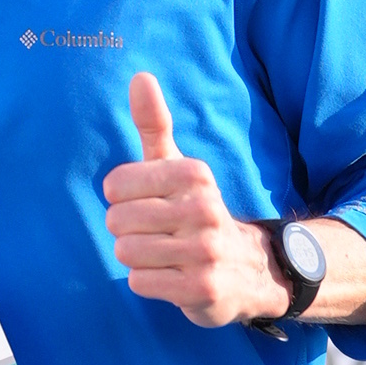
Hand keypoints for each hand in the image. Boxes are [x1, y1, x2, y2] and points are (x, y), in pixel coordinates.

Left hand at [101, 73, 285, 328]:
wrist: (249, 271)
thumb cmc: (197, 214)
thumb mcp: (179, 168)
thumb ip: (155, 124)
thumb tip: (139, 76)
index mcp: (194, 174)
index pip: (116, 185)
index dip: (121, 200)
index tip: (147, 204)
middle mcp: (203, 209)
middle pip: (118, 221)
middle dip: (127, 232)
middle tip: (156, 234)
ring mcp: (204, 251)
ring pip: (127, 252)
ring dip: (137, 258)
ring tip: (164, 255)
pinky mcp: (201, 288)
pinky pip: (140, 281)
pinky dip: (148, 281)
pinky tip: (171, 276)